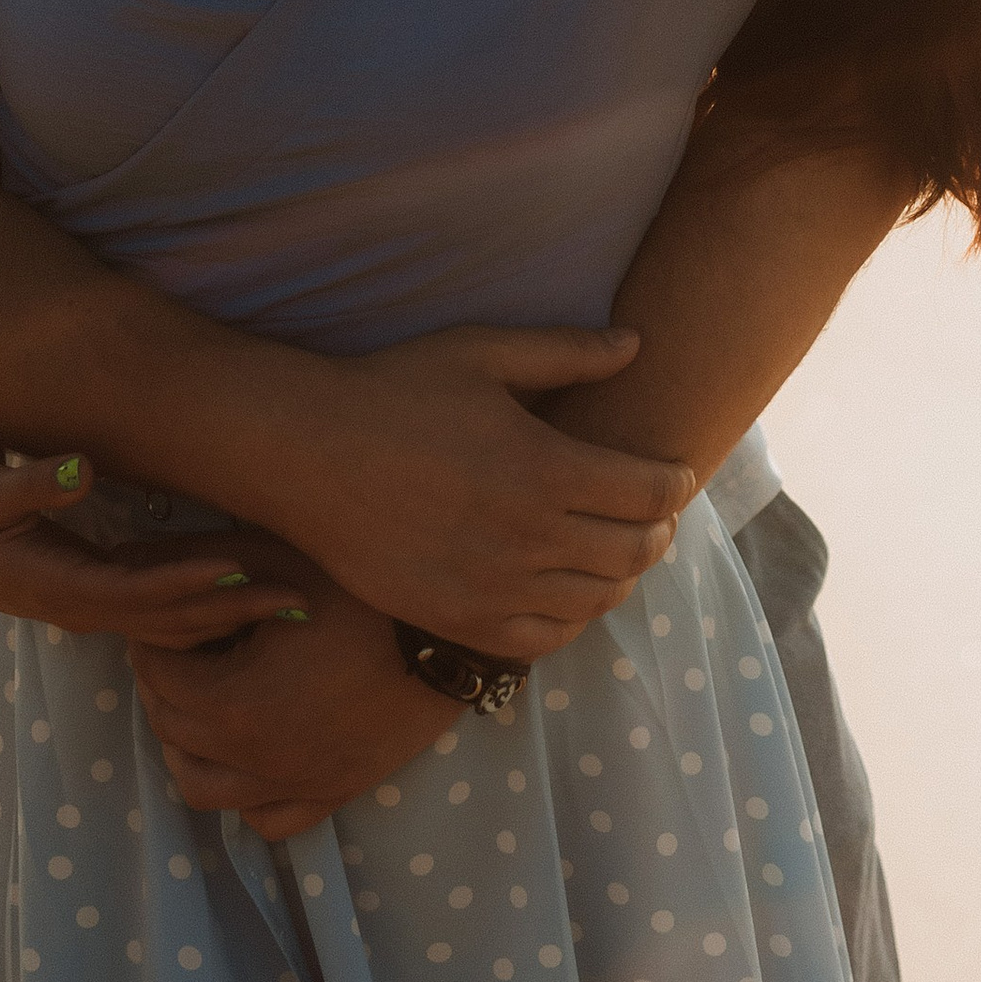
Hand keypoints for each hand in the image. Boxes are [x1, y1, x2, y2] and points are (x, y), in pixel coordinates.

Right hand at [0, 448, 307, 647]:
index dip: (190, 585)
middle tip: (301, 601)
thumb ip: (26, 483)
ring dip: (230, 615)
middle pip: (169, 620)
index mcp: (57, 587)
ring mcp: (90, 603)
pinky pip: (161, 609)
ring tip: (294, 602)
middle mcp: (80, 606)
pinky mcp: (94, 589)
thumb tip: (78, 468)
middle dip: (234, 612)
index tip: (245, 570)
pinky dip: (205, 606)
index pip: (138, 596)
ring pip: (171, 622)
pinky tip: (247, 594)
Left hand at [132, 577, 447, 839]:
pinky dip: (246, 794)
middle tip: (184, 645)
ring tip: (205, 702)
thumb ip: (188, 560)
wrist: (454, 635)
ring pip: (204, 789)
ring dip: (188, 747)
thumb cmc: (363, 587)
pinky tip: (252, 750)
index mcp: (235, 702)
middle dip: (164, 683)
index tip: (168, 614)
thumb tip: (121, 558)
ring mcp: (297, 783)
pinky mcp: (334, 792)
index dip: (152, 638)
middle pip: (171, 728)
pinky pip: (268, 820)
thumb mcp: (272, 556)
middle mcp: (257, 758)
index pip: (156, 673)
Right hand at [270, 325, 692, 658]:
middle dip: (657, 530)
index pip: (650, 492)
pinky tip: (567, 590)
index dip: (675, 484)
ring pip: (596, 600)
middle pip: (634, 550)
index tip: (673, 474)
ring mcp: (493, 587)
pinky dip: (572, 619)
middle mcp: (528, 537)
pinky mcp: (457, 621)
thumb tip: (636, 342)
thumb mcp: (482, 352)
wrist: (306, 454)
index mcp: (544, 467)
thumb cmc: (394, 391)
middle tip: (653, 513)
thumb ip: (567, 351)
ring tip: (615, 550)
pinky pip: (543, 639)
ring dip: (621, 575)